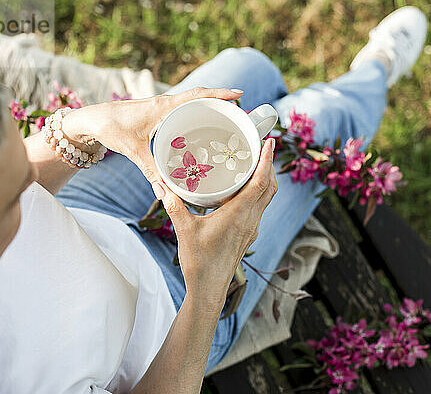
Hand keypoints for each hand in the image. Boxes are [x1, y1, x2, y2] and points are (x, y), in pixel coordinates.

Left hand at [61, 87, 243, 182]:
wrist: (91, 120)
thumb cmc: (111, 127)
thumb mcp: (134, 151)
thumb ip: (151, 171)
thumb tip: (166, 192)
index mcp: (164, 106)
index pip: (198, 94)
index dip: (220, 94)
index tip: (239, 95)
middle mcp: (165, 103)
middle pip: (199, 97)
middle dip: (220, 101)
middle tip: (238, 114)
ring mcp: (161, 108)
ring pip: (190, 103)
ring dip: (207, 108)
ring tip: (224, 121)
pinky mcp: (155, 114)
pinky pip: (180, 111)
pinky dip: (192, 115)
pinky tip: (197, 130)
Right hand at [152, 138, 277, 307]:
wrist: (209, 288)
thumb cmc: (199, 262)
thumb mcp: (183, 229)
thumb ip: (173, 204)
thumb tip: (160, 184)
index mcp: (239, 215)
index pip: (261, 182)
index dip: (267, 160)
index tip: (269, 141)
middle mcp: (250, 219)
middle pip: (270, 187)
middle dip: (269, 164)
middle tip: (261, 145)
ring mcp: (252, 227)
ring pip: (267, 197)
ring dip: (266, 178)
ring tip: (255, 162)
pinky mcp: (248, 233)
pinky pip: (259, 206)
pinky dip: (258, 191)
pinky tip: (244, 188)